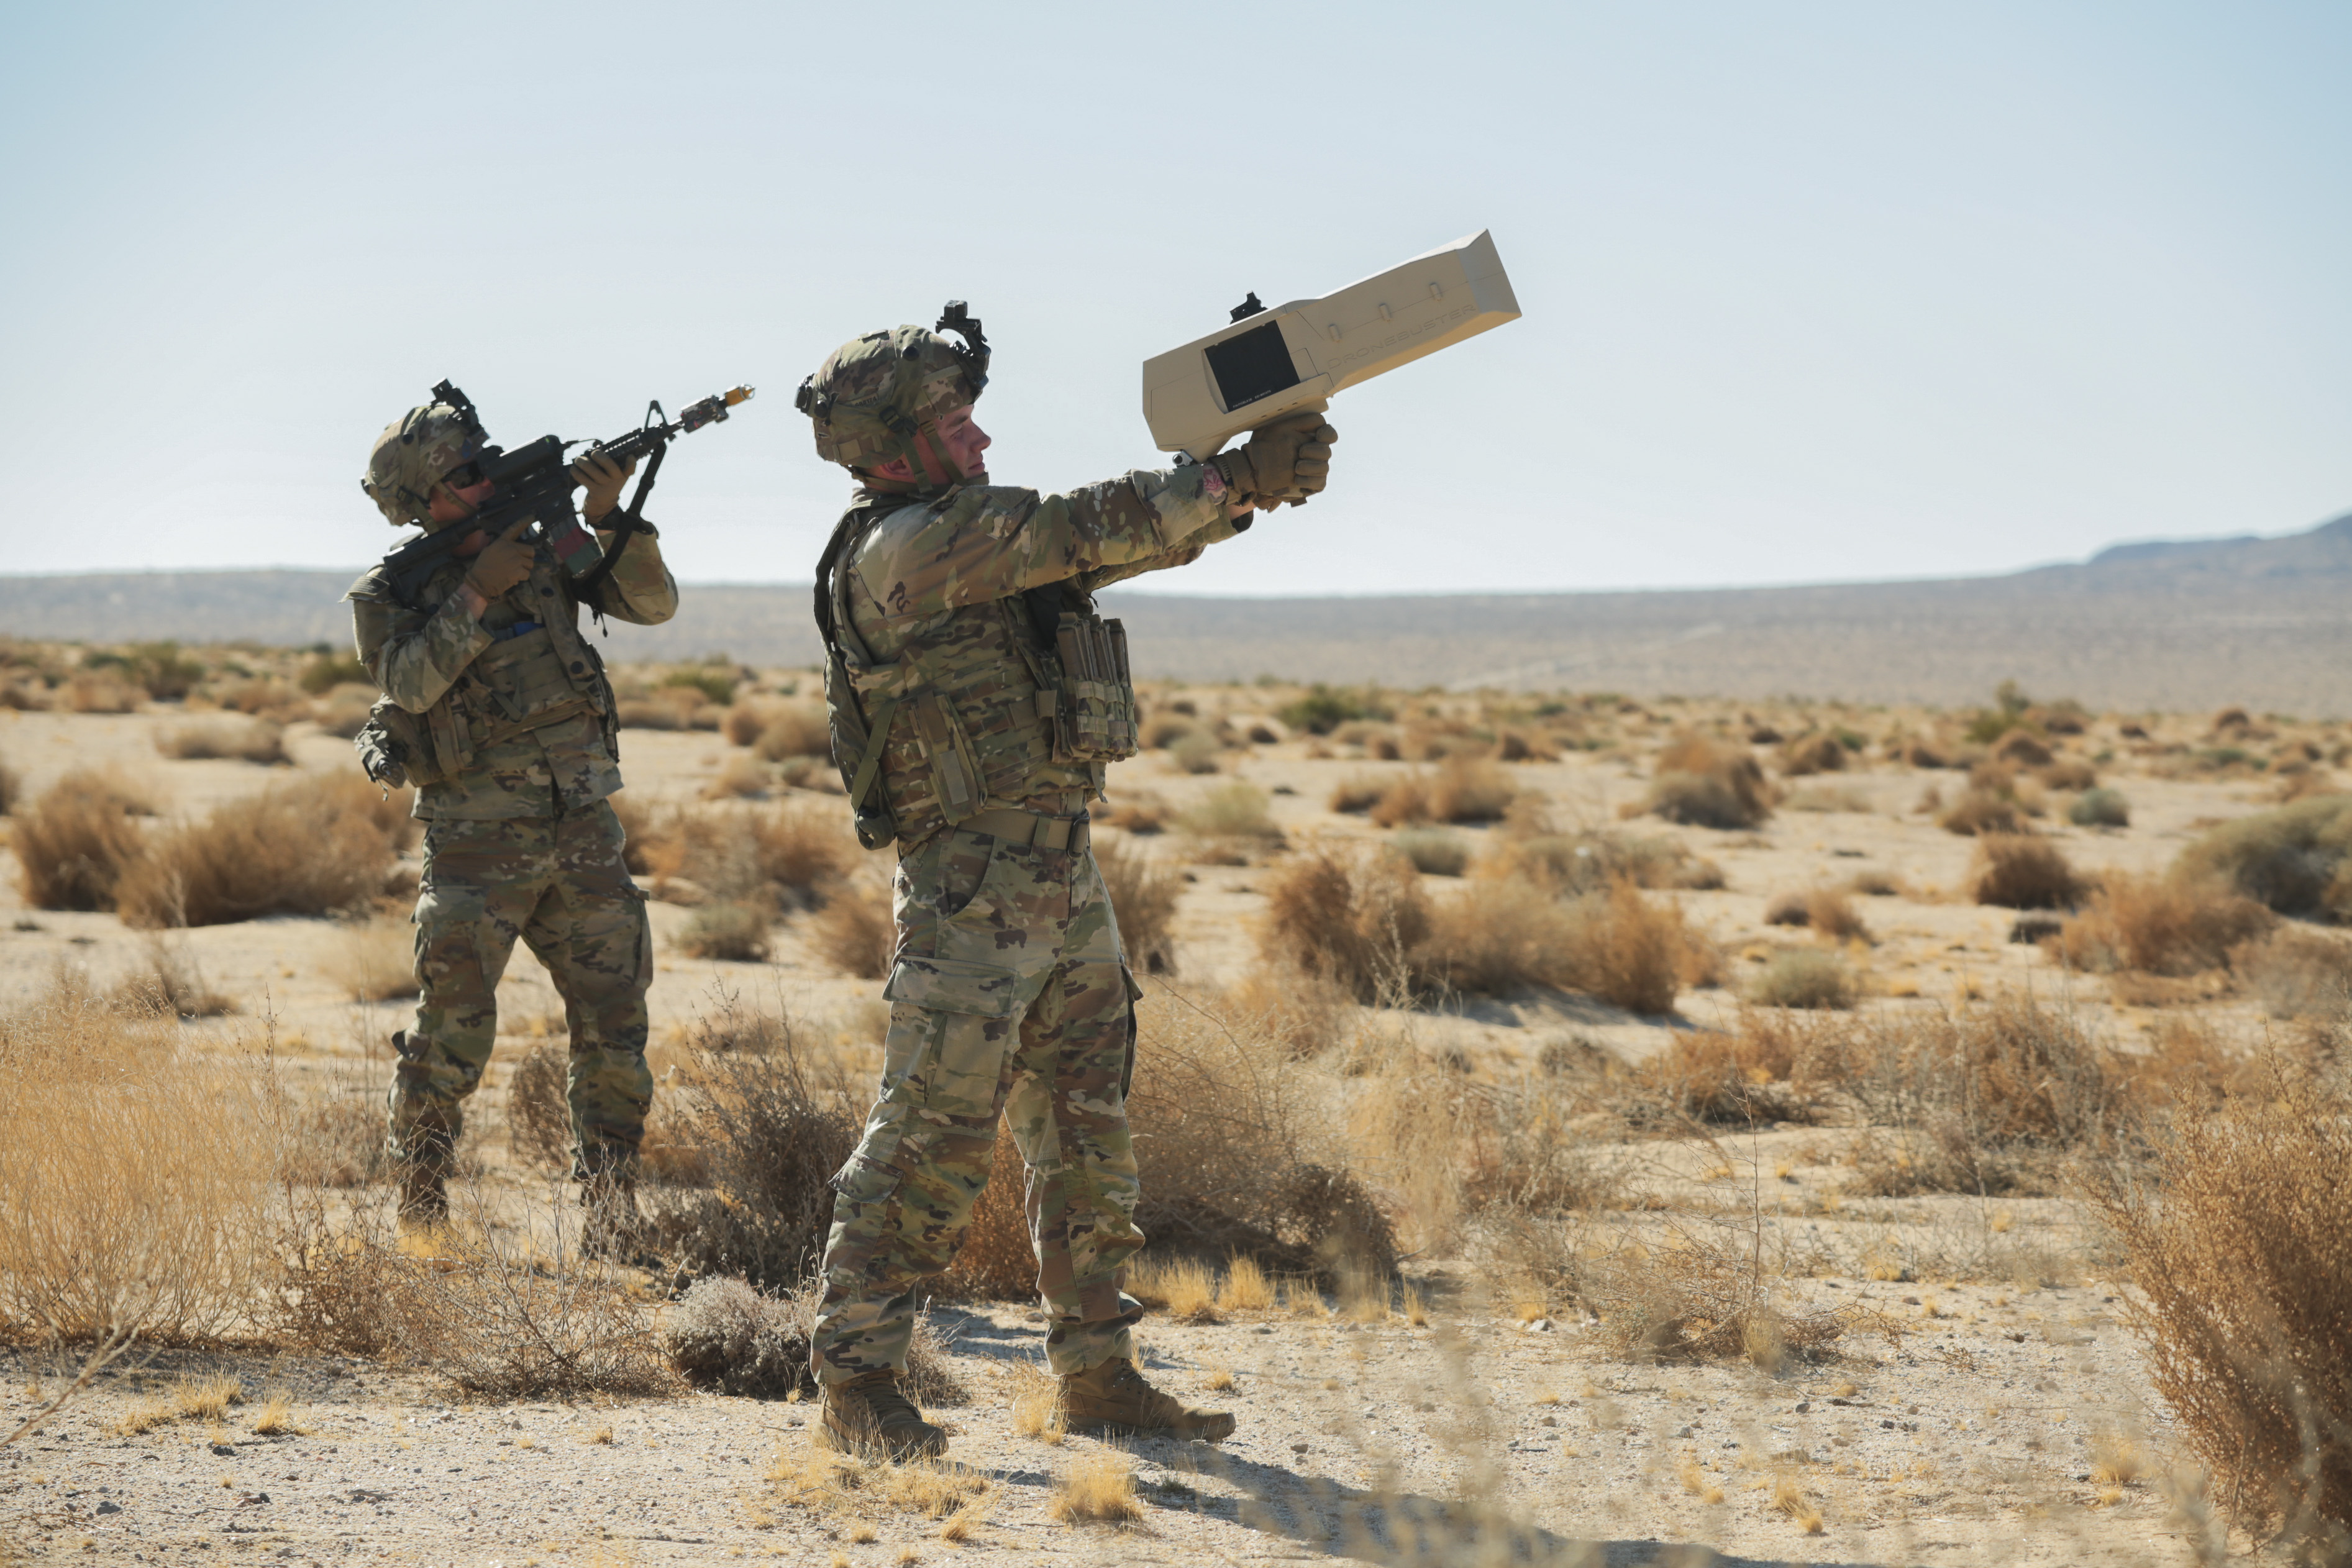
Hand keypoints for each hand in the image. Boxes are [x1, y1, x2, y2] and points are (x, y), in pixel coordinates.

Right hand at [462, 520, 534, 600]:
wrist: (480, 581)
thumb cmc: (483, 567)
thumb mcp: (490, 551)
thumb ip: (502, 547)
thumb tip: (513, 548)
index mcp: (502, 542)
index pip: (514, 529)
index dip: (523, 522)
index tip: (532, 516)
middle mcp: (510, 548)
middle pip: (530, 551)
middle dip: (526, 558)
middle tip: (517, 564)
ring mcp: (515, 559)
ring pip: (530, 564)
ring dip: (524, 569)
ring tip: (512, 572)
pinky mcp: (518, 570)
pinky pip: (527, 574)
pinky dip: (521, 578)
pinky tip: (512, 578)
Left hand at [571, 449, 638, 522]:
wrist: (603, 503)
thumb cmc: (607, 482)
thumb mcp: (613, 475)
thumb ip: (609, 462)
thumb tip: (594, 445)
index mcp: (623, 474)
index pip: (630, 469)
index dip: (631, 463)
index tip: (630, 456)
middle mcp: (616, 480)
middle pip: (609, 465)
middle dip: (599, 455)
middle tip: (593, 453)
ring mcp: (605, 486)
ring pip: (591, 469)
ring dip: (581, 461)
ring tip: (578, 460)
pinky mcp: (594, 491)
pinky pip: (581, 477)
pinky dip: (575, 470)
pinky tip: (574, 468)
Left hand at [1224, 412, 1338, 509]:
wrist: (1251, 467)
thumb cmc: (1263, 445)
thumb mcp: (1277, 428)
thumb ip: (1298, 422)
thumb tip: (1320, 421)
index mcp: (1310, 438)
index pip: (1329, 434)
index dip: (1328, 434)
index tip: (1318, 435)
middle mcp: (1315, 454)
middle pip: (1327, 451)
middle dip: (1315, 451)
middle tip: (1300, 452)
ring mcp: (1314, 470)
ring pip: (1324, 468)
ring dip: (1312, 467)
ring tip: (1297, 467)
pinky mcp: (1312, 485)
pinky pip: (1319, 484)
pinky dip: (1310, 481)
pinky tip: (1296, 479)